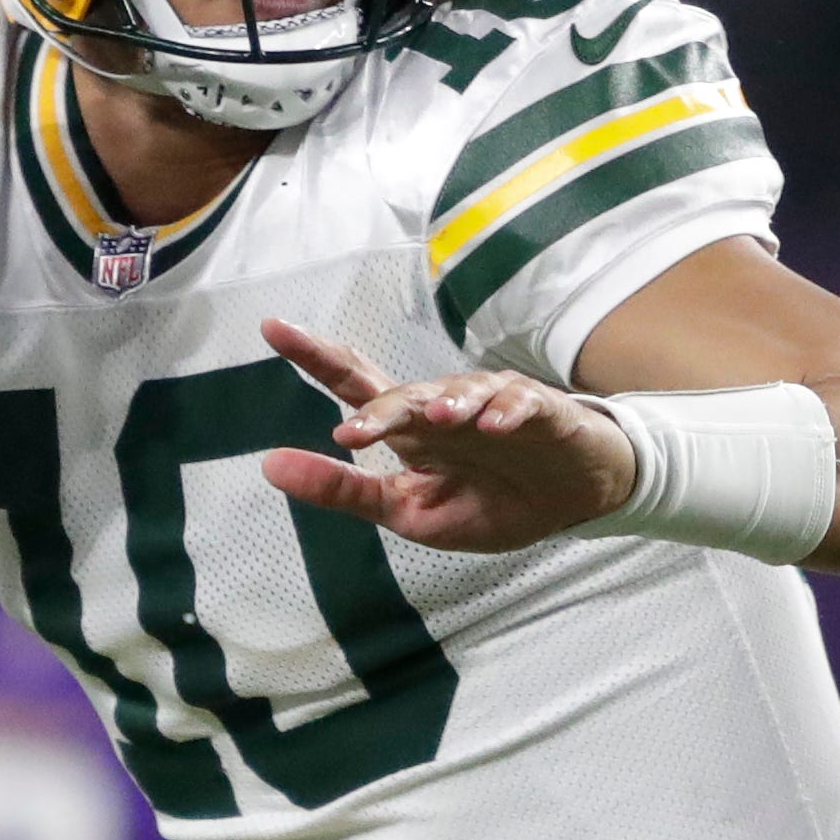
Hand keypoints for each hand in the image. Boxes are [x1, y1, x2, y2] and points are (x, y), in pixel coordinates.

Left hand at [258, 317, 639, 554]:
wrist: (571, 503)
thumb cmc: (489, 502)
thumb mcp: (408, 511)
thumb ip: (343, 491)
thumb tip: (269, 466)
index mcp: (410, 431)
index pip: (356, 385)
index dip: (315, 356)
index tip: (272, 328)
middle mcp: (445, 409)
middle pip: (405, 393)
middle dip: (380, 407)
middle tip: (356, 432)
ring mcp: (493, 406)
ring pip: (463, 392)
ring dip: (448, 403)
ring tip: (435, 419)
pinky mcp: (542, 413)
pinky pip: (522, 404)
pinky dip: (507, 411)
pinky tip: (493, 426)